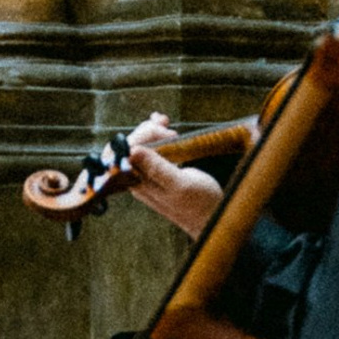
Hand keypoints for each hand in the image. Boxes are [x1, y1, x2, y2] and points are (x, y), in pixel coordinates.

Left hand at [125, 114, 222, 238]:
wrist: (213, 219)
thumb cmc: (201, 204)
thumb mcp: (181, 185)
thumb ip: (157, 169)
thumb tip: (133, 151)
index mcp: (139, 183)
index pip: (125, 152)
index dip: (141, 135)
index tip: (165, 131)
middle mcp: (138, 179)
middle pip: (130, 147)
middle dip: (146, 129)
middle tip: (165, 121)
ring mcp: (146, 176)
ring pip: (139, 146)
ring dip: (150, 130)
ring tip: (164, 120)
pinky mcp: (156, 174)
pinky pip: (149, 151)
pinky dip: (156, 137)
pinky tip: (164, 127)